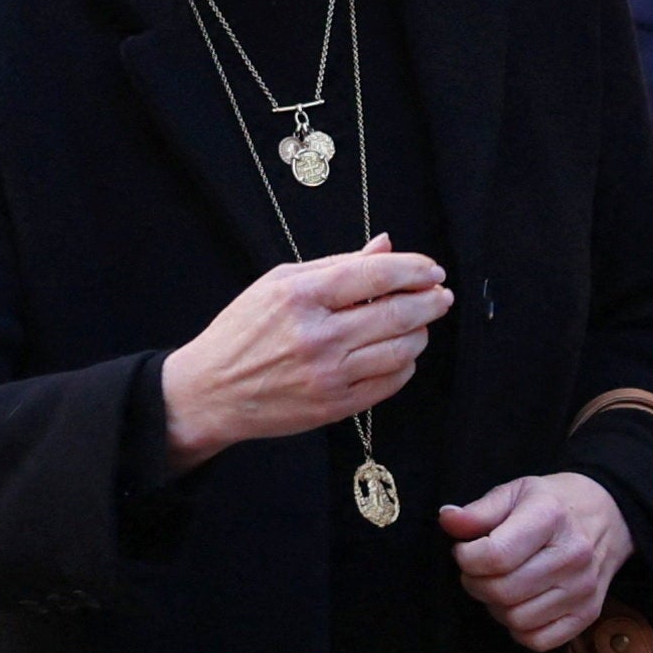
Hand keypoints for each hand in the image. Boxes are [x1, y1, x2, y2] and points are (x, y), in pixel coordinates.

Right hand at [161, 238, 447, 462]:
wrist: (211, 391)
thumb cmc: (243, 332)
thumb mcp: (279, 283)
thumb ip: (336, 264)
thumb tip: (385, 246)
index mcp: (300, 296)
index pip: (375, 274)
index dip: (414, 269)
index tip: (432, 270)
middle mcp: (316, 336)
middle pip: (397, 313)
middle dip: (430, 301)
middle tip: (441, 296)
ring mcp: (327, 374)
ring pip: (400, 350)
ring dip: (420, 334)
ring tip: (419, 324)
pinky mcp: (334, 406)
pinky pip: (389, 383)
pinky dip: (405, 365)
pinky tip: (400, 354)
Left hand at [441, 469, 631, 652]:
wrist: (609, 515)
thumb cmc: (553, 505)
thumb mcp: (515, 492)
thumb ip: (479, 511)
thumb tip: (448, 520)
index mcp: (550, 517)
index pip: (495, 556)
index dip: (466, 558)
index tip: (465, 550)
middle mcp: (572, 555)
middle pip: (502, 591)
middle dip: (476, 583)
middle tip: (478, 570)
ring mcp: (583, 589)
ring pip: (516, 620)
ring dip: (497, 607)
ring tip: (501, 584)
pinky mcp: (588, 614)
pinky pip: (538, 640)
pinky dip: (520, 628)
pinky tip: (521, 603)